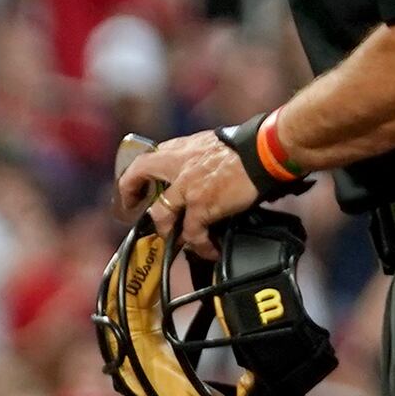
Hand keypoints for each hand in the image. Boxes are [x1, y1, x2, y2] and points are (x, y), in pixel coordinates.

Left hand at [114, 127, 260, 258]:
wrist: (264, 150)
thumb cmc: (246, 145)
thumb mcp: (210, 144)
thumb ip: (195, 158)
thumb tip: (195, 172)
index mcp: (180, 149)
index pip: (146, 158)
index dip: (135, 174)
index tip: (136, 188)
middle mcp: (177, 165)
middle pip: (138, 174)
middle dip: (130, 192)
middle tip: (136, 211)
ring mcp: (186, 187)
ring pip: (160, 214)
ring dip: (167, 231)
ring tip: (180, 241)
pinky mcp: (201, 205)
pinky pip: (192, 233)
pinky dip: (200, 246)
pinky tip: (210, 251)